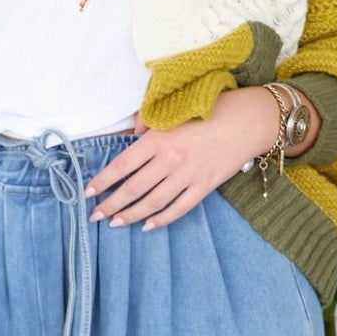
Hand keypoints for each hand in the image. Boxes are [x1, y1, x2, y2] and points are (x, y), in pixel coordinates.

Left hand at [83, 88, 284, 229]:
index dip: (103, 181)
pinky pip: (178, 208)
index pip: (122, 165)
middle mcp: (170, 159)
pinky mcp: (204, 187)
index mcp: (159, 139)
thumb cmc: (210, 110)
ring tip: (115, 223)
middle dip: (110, 205)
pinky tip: (147, 225)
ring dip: (130, 215)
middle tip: (95, 216)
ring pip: (152, 202)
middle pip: (133, 189)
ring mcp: (188, 175)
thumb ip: (149, 124)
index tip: (88, 192)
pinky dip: (161, 219)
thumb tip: (131, 137)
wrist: (248, 121)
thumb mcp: (175, 109)